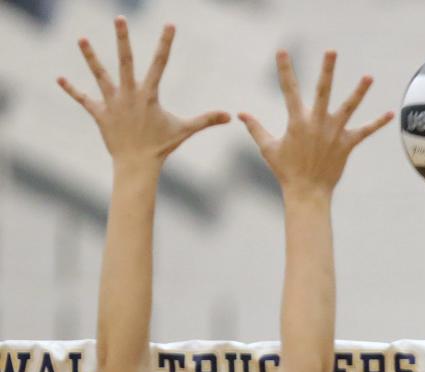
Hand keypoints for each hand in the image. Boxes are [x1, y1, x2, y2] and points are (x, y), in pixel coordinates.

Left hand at [57, 18, 229, 170]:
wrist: (137, 165)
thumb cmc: (162, 147)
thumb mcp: (184, 130)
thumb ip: (206, 120)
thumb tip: (230, 117)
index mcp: (149, 95)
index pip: (160, 64)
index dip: (165, 44)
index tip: (169, 25)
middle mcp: (130, 94)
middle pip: (126, 62)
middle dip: (123, 39)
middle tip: (119, 17)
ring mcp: (113, 103)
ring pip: (100, 76)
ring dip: (90, 57)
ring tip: (81, 39)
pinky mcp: (100, 114)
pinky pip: (84, 100)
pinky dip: (72, 90)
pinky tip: (59, 79)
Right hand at [239, 50, 392, 196]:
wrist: (307, 193)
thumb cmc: (286, 171)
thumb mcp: (268, 148)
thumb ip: (256, 128)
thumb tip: (240, 114)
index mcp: (297, 122)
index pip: (289, 90)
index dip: (284, 70)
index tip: (282, 52)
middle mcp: (317, 124)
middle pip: (323, 91)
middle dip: (327, 70)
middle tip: (331, 51)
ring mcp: (334, 133)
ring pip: (348, 108)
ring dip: (359, 92)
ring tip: (369, 76)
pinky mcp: (346, 145)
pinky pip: (365, 131)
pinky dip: (378, 123)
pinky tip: (391, 113)